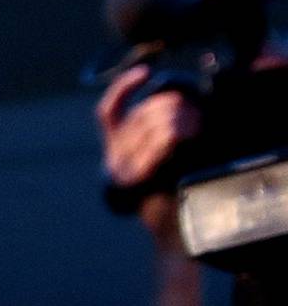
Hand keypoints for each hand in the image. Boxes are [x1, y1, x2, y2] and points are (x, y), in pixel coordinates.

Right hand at [97, 66, 198, 249]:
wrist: (172, 232)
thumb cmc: (170, 195)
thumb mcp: (155, 160)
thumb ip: (154, 135)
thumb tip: (174, 103)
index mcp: (113, 151)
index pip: (108, 110)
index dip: (124, 87)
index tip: (145, 73)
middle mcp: (112, 158)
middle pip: (140, 113)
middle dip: (170, 104)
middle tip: (193, 110)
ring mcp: (123, 169)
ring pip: (149, 125)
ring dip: (178, 118)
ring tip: (196, 122)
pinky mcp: (137, 179)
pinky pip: (154, 146)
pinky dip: (170, 135)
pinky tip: (184, 131)